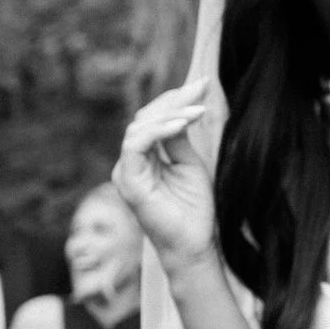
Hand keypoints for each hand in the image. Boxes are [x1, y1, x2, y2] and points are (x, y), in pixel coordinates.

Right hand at [114, 79, 218, 275]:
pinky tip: (183, 124)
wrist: (194, 244)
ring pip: (138, 128)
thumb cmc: (194, 209)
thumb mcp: (190, 163)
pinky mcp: (129, 182)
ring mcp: (126, 173)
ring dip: (170, 113)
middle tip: (202, 87)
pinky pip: (136, 145)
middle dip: (175, 99)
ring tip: (198, 111)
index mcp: (144, 158)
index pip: (153, 119)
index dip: (176, 99)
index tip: (203, 84)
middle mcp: (130, 163)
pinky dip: (159, 130)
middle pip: (144, 118)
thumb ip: (179, 137)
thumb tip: (181, 107)